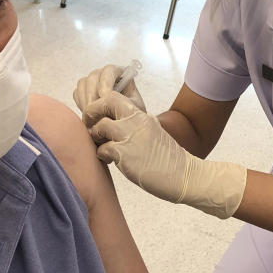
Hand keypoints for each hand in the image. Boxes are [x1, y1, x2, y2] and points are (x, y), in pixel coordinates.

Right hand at [74, 64, 145, 119]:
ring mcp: (93, 82)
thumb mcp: (134, 106)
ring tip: (91, 115)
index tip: (104, 97)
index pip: (109, 70)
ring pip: (83, 84)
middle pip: (93, 76)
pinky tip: (88, 114)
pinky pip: (77, 93)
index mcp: (120, 73)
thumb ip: (123, 100)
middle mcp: (105, 75)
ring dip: (85, 99)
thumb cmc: (132, 114)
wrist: (125, 124)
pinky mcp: (84, 92)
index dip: (105, 82)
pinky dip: (80, 103)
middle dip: (93, 93)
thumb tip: (107, 98)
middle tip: (95, 110)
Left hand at [87, 93, 245, 218]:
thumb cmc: (167, 157)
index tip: (97, 115)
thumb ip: (138, 123)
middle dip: (91, 112)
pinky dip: (102, 155)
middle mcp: (135, 121)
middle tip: (90, 125)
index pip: (114, 96)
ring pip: (99, 126)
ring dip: (95, 137)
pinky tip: (110, 160)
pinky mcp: (124, 154)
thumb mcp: (153, 131)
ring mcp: (129, 136)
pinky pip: (102, 149)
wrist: (182, 175)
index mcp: (141, 115)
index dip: (100, 104)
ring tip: (102, 146)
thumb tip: (121, 120)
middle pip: (104, 102)